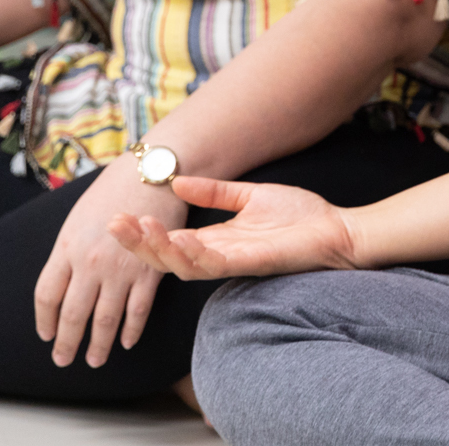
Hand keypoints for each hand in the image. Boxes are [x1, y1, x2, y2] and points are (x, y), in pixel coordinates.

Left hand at [35, 156, 185, 367]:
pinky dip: (131, 330)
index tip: (47, 335)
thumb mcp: (78, 217)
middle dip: (67, 343)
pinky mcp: (150, 270)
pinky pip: (138, 310)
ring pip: (105, 319)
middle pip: (73, 314)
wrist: (153, 173)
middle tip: (63, 359)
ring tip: (94, 360)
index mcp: (67, 247)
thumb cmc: (115, 189)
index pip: (46, 295)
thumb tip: (63, 281)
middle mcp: (90, 262)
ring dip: (98, 345)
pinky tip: (126, 342)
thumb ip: (69, 250)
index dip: (45, 321)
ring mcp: (121, 268)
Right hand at [109, 174, 359, 279]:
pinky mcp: (251, 265)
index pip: (167, 241)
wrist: (337, 231)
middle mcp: (217, 255)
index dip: (141, 231)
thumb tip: (177, 183)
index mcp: (214, 239)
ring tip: (138, 229)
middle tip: (111, 224)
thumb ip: (215, 192)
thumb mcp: (250, 196)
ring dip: (158, 250)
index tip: (117, 213)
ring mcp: (233, 262)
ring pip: (183, 265)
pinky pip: (216, 265)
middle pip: (164, 257)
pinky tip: (181, 240)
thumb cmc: (299, 217)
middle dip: (136, 243)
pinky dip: (196, 254)